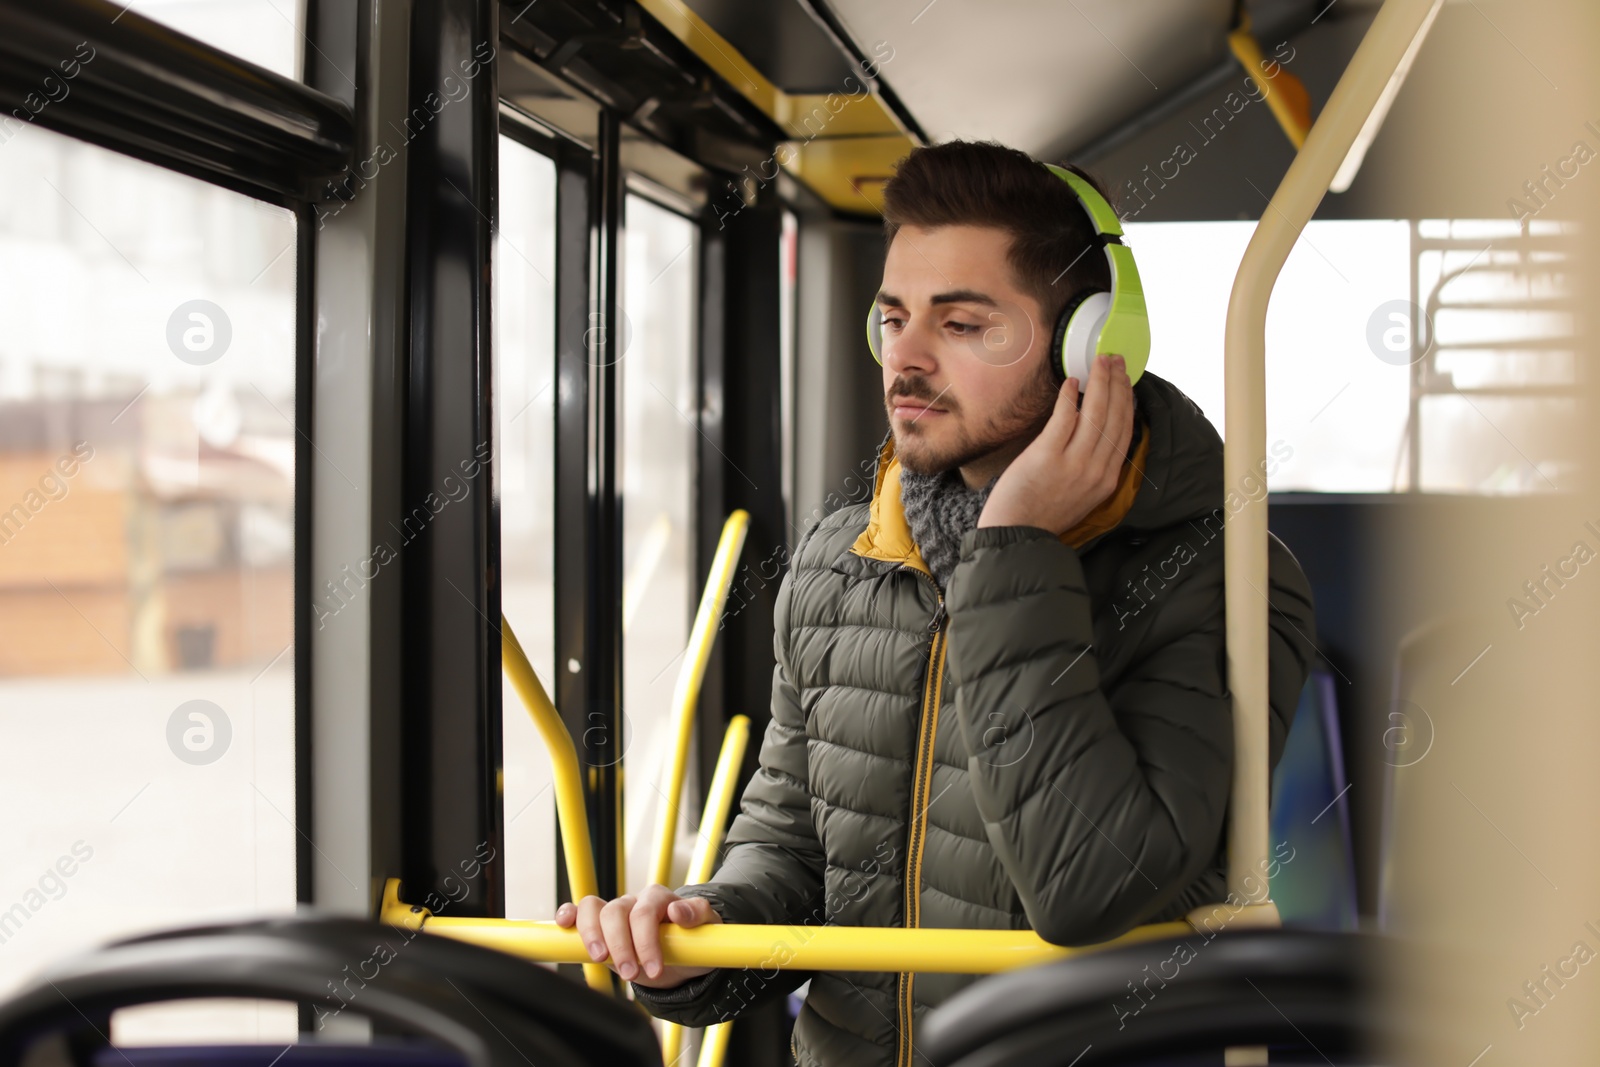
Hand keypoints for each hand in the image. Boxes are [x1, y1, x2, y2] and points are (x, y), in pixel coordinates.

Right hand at [555, 884, 722, 988]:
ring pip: (592, 909)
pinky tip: (565, 926)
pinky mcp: (599, 926)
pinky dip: (568, 915)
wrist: (683, 957)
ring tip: (602, 959)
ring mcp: (614, 912)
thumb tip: (678, 911)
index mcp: (658, 898)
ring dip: (593, 936)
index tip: (654, 968)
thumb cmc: (693, 941)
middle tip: (632, 974)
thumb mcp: (707, 929)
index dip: (646, 941)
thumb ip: (698, 915)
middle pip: (615, 912)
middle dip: (621, 946)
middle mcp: (633, 902)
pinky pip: (578, 911)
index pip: (644, 912)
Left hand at [978, 353, 1134, 535]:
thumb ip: (1093, 466)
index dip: (1128, 401)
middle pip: (1114, 417)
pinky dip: (1070, 397)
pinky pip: (1065, 418)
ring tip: (1100, 361)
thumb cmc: (1043, 513)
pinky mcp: (1048, 456)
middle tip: (1115, 359)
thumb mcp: (1082, 495)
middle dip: (1118, 383)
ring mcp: (1073, 463)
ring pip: (1096, 413)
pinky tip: (1072, 382)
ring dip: (1100, 382)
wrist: (1017, 534)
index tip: (1127, 380)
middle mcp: (1096, 470)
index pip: (1125, 431)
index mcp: (1107, 480)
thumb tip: (1095, 430)